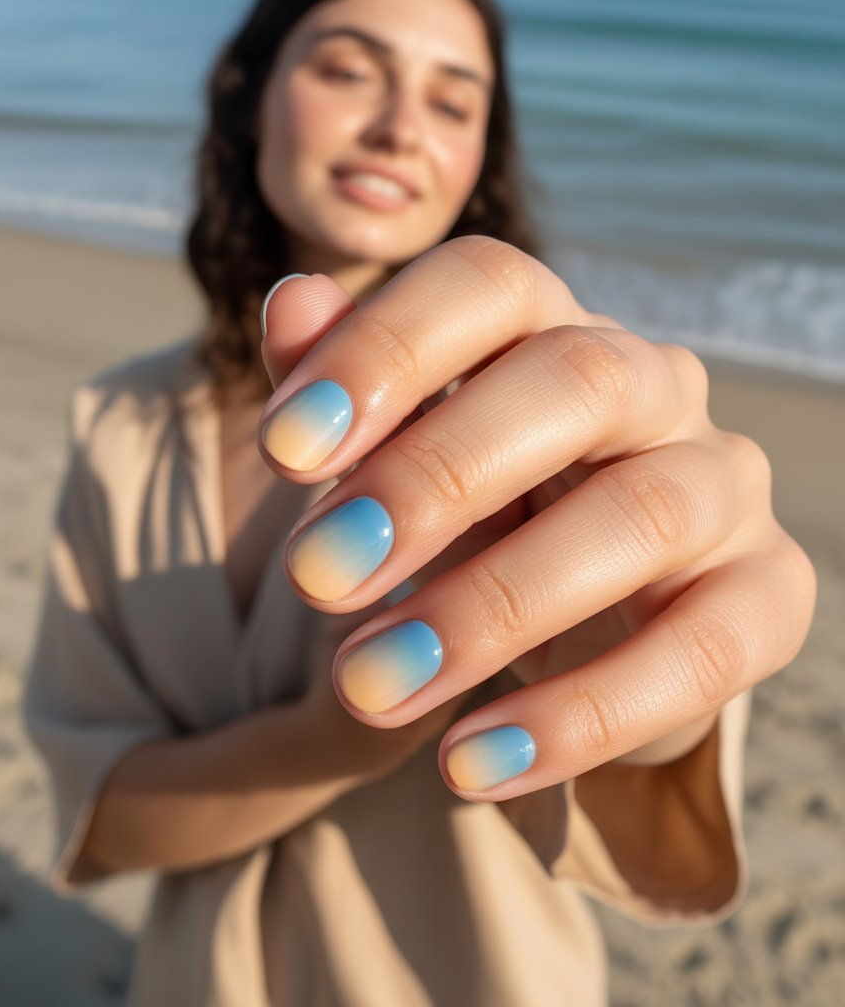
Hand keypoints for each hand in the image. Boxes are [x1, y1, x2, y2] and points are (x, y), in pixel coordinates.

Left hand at [259, 237, 815, 800]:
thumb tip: (292, 302)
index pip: (489, 285)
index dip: (386, 351)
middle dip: (438, 477)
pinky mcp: (767, 593)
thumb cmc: (477, 508)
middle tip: (316, 575)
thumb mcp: (393, 450)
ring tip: (368, 685)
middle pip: (577, 380)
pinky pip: (701, 649)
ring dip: (493, 606)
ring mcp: (723, 484)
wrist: (590, 610)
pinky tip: (468, 765)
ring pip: (642, 515)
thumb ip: (337, 383)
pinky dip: (582, 715)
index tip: (283, 452)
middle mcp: (655, 386)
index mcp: (552, 328)